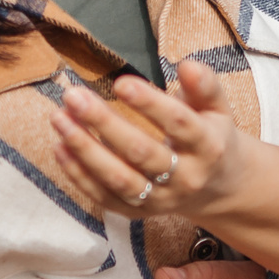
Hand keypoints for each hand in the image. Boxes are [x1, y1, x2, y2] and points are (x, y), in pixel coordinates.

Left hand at [51, 61, 250, 220]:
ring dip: (84, 150)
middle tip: (74, 96)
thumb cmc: (211, 136)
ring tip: (59, 119)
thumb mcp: (218, 108)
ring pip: (119, 179)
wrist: (220, 189)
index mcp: (208, 147)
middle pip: (141, 152)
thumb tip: (187, 65)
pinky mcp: (140, 213)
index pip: (178, 124)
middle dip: (104, 123)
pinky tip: (60, 147)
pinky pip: (105, 198)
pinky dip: (79, 175)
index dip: (149, 103)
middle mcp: (186, 178)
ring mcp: (161, 199)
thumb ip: (205, 85)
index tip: (119, 82)